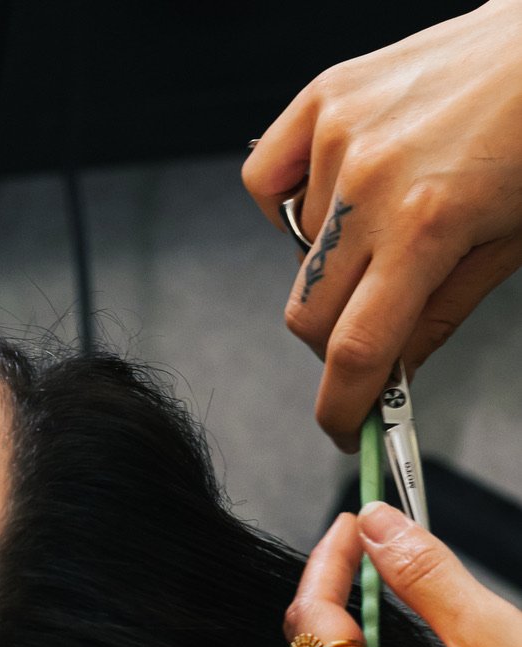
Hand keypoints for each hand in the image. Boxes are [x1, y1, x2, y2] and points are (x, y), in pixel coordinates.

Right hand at [243, 0, 521, 449]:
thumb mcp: (510, 245)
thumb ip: (438, 314)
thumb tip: (390, 371)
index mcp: (429, 225)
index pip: (356, 349)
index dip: (341, 405)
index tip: (340, 427)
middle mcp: (371, 181)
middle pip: (308, 312)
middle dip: (336, 339)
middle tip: (371, 328)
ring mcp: (340, 137)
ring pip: (293, 253)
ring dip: (330, 261)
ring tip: (385, 224)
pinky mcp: (323, 101)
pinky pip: (265, 182)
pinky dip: (287, 205)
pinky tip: (331, 197)